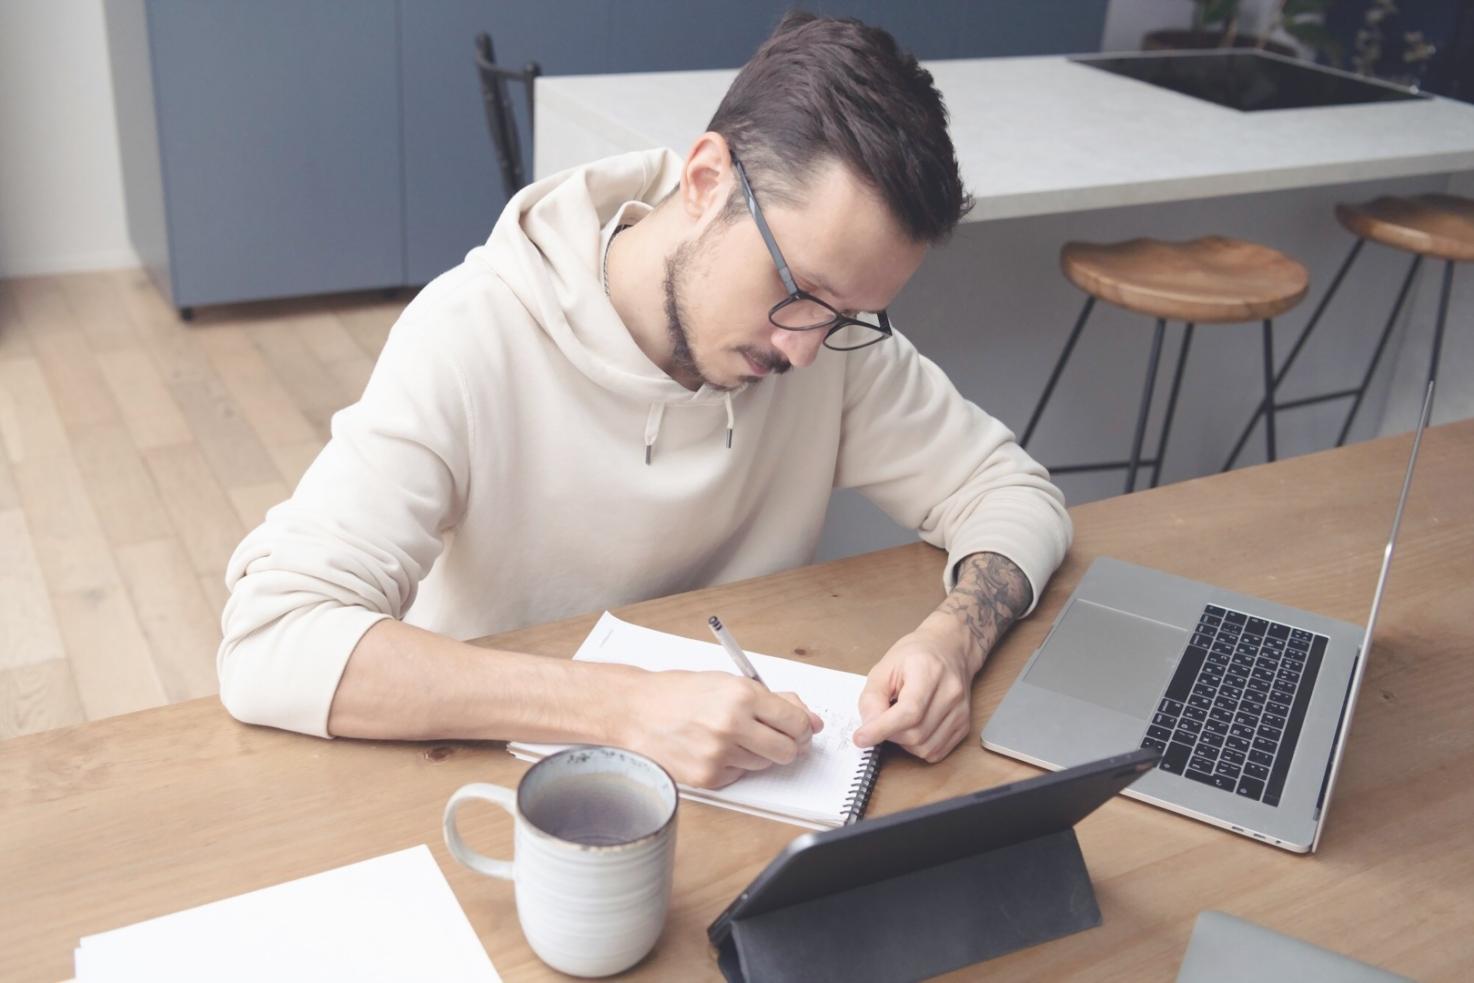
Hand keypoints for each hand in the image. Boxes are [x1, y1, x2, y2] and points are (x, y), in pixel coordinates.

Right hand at [617, 669, 822, 788]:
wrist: (635, 710)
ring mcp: (719, 754)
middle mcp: (732, 725)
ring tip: (733, 736)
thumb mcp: (728, 682)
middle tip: (777, 737)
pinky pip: (740, 775)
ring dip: (758, 753)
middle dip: (788, 745)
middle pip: (787, 750)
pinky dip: (734, 765)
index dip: (803, 727)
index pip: (795, 721)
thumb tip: (809, 718)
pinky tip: (714, 748)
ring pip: (764, 764)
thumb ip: (772, 699)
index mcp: (742, 696)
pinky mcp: (708, 776)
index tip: (800, 728)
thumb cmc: (679, 692)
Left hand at [852, 624, 973, 762]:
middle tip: (882, 718)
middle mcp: (951, 692)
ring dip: (903, 742)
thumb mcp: (884, 667)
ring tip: (899, 719)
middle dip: (890, 733)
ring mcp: (961, 711)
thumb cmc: (915, 655)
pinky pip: (935, 751)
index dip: (882, 729)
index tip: (861, 738)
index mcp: (929, 671)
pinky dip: (918, 746)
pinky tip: (913, 727)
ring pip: (925, 747)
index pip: (909, 711)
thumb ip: (872, 698)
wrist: (949, 649)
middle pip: (915, 733)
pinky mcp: (964, 725)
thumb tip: (868, 727)